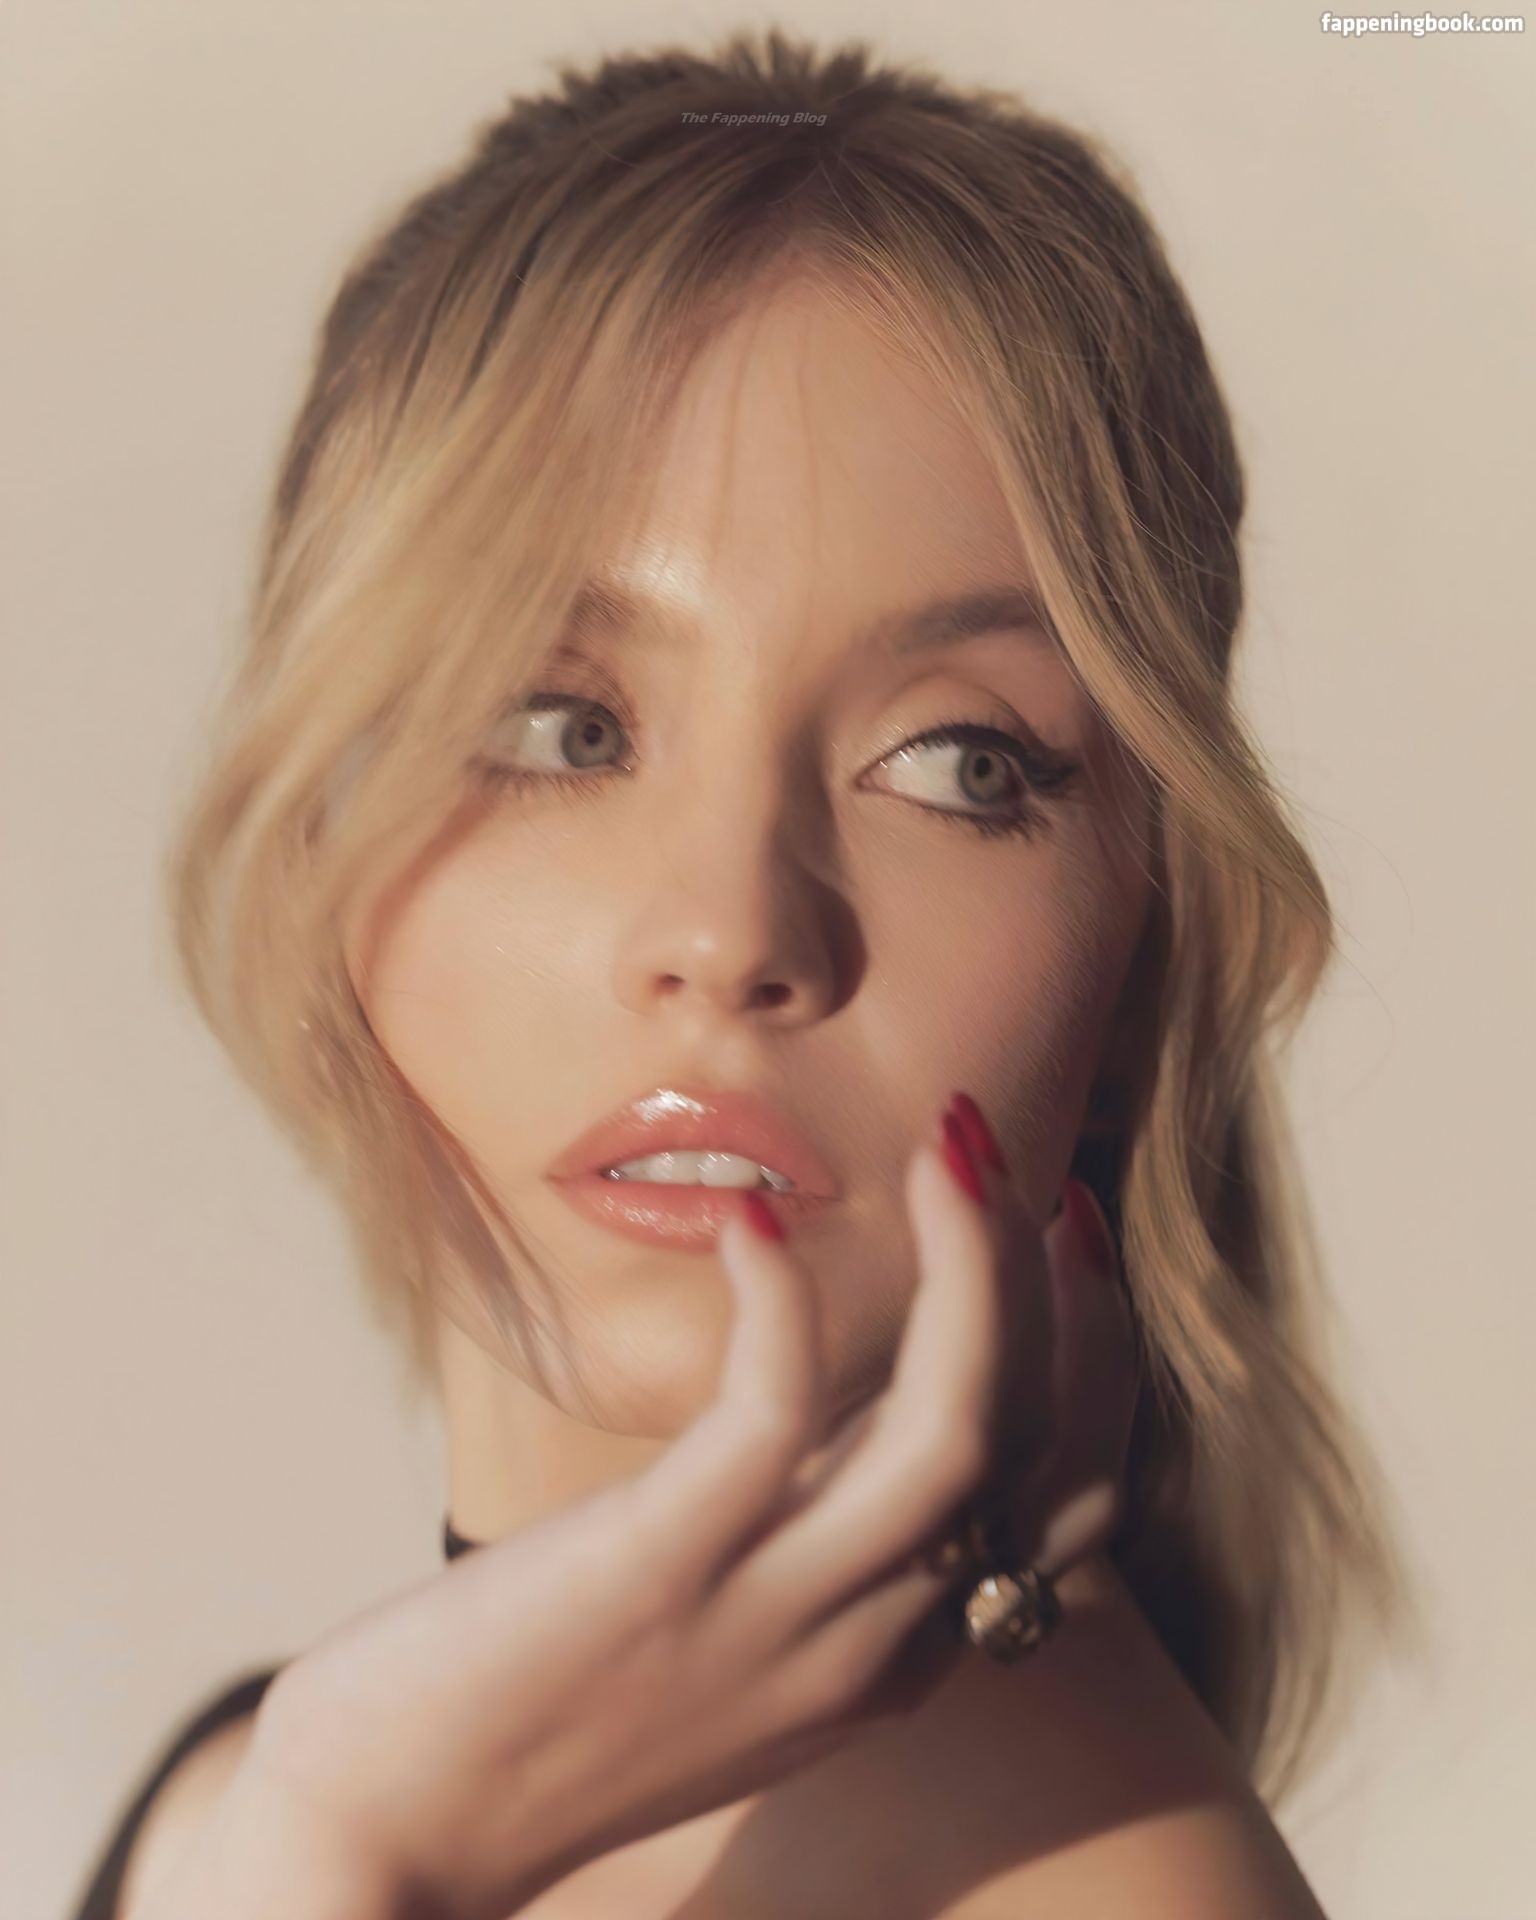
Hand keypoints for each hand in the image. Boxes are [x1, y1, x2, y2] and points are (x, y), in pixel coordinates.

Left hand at [232, 1095, 1138, 1919]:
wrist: (390, 1837)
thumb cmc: (545, 1713)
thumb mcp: (735, 1644)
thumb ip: (816, 1539)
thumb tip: (848, 1402)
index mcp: (895, 1655)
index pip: (1075, 1498)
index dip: (1097, 1350)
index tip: (1065, 1232)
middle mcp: (866, 1640)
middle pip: (1036, 1445)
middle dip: (1054, 1281)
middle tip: (1004, 1156)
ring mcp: (771, 1609)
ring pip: (955, 1428)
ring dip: (975, 1268)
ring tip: (945, 1149)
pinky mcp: (664, 1565)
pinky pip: (773, 1410)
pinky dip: (785, 1298)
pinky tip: (750, 1219)